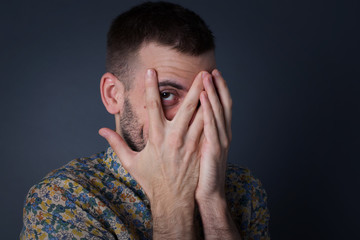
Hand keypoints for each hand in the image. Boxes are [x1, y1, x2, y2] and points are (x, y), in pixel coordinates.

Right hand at [99, 69, 206, 238]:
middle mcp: (174, 138)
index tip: (152, 71)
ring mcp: (189, 145)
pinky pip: (208, 130)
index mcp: (156, 138)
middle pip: (186, 107)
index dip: (152, 87)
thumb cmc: (151, 181)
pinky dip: (213, 116)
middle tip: (201, 71)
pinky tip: (219, 105)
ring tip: (213, 83)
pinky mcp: (200, 151)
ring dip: (208, 99)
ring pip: (201, 116)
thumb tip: (101, 130)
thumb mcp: (131, 163)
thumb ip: (116, 144)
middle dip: (193, 87)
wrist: (173, 201)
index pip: (152, 107)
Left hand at [196, 69, 231, 201]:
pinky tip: (204, 98)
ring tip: (206, 76)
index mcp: (217, 134)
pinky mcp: (214, 149)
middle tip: (210, 70)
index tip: (210, 75)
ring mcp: (219, 141)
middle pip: (222, 104)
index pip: (219, 107)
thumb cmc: (198, 175)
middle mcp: (221, 134)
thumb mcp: (198, 150)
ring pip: (218, 111)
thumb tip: (183, 121)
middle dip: (216, 86)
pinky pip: (211, 126)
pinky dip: (209, 110)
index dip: (217, 90)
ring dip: (212, 92)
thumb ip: (195, 134)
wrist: (207, 195)